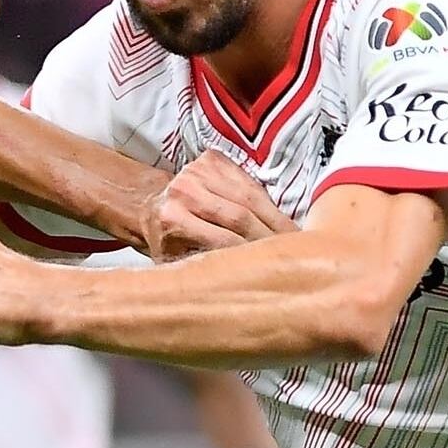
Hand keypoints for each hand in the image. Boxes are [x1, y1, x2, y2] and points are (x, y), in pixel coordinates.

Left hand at [150, 154, 299, 257]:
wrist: (151, 207)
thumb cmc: (168, 244)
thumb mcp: (179, 264)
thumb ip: (206, 271)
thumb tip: (246, 288)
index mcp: (172, 221)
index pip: (224, 243)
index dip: (255, 256)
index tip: (279, 270)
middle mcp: (183, 192)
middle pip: (240, 217)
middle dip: (271, 237)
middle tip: (295, 254)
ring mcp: (197, 171)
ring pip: (249, 198)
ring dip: (275, 219)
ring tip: (294, 237)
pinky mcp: (212, 159)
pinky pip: (249, 182)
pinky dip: (267, 200)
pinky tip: (279, 217)